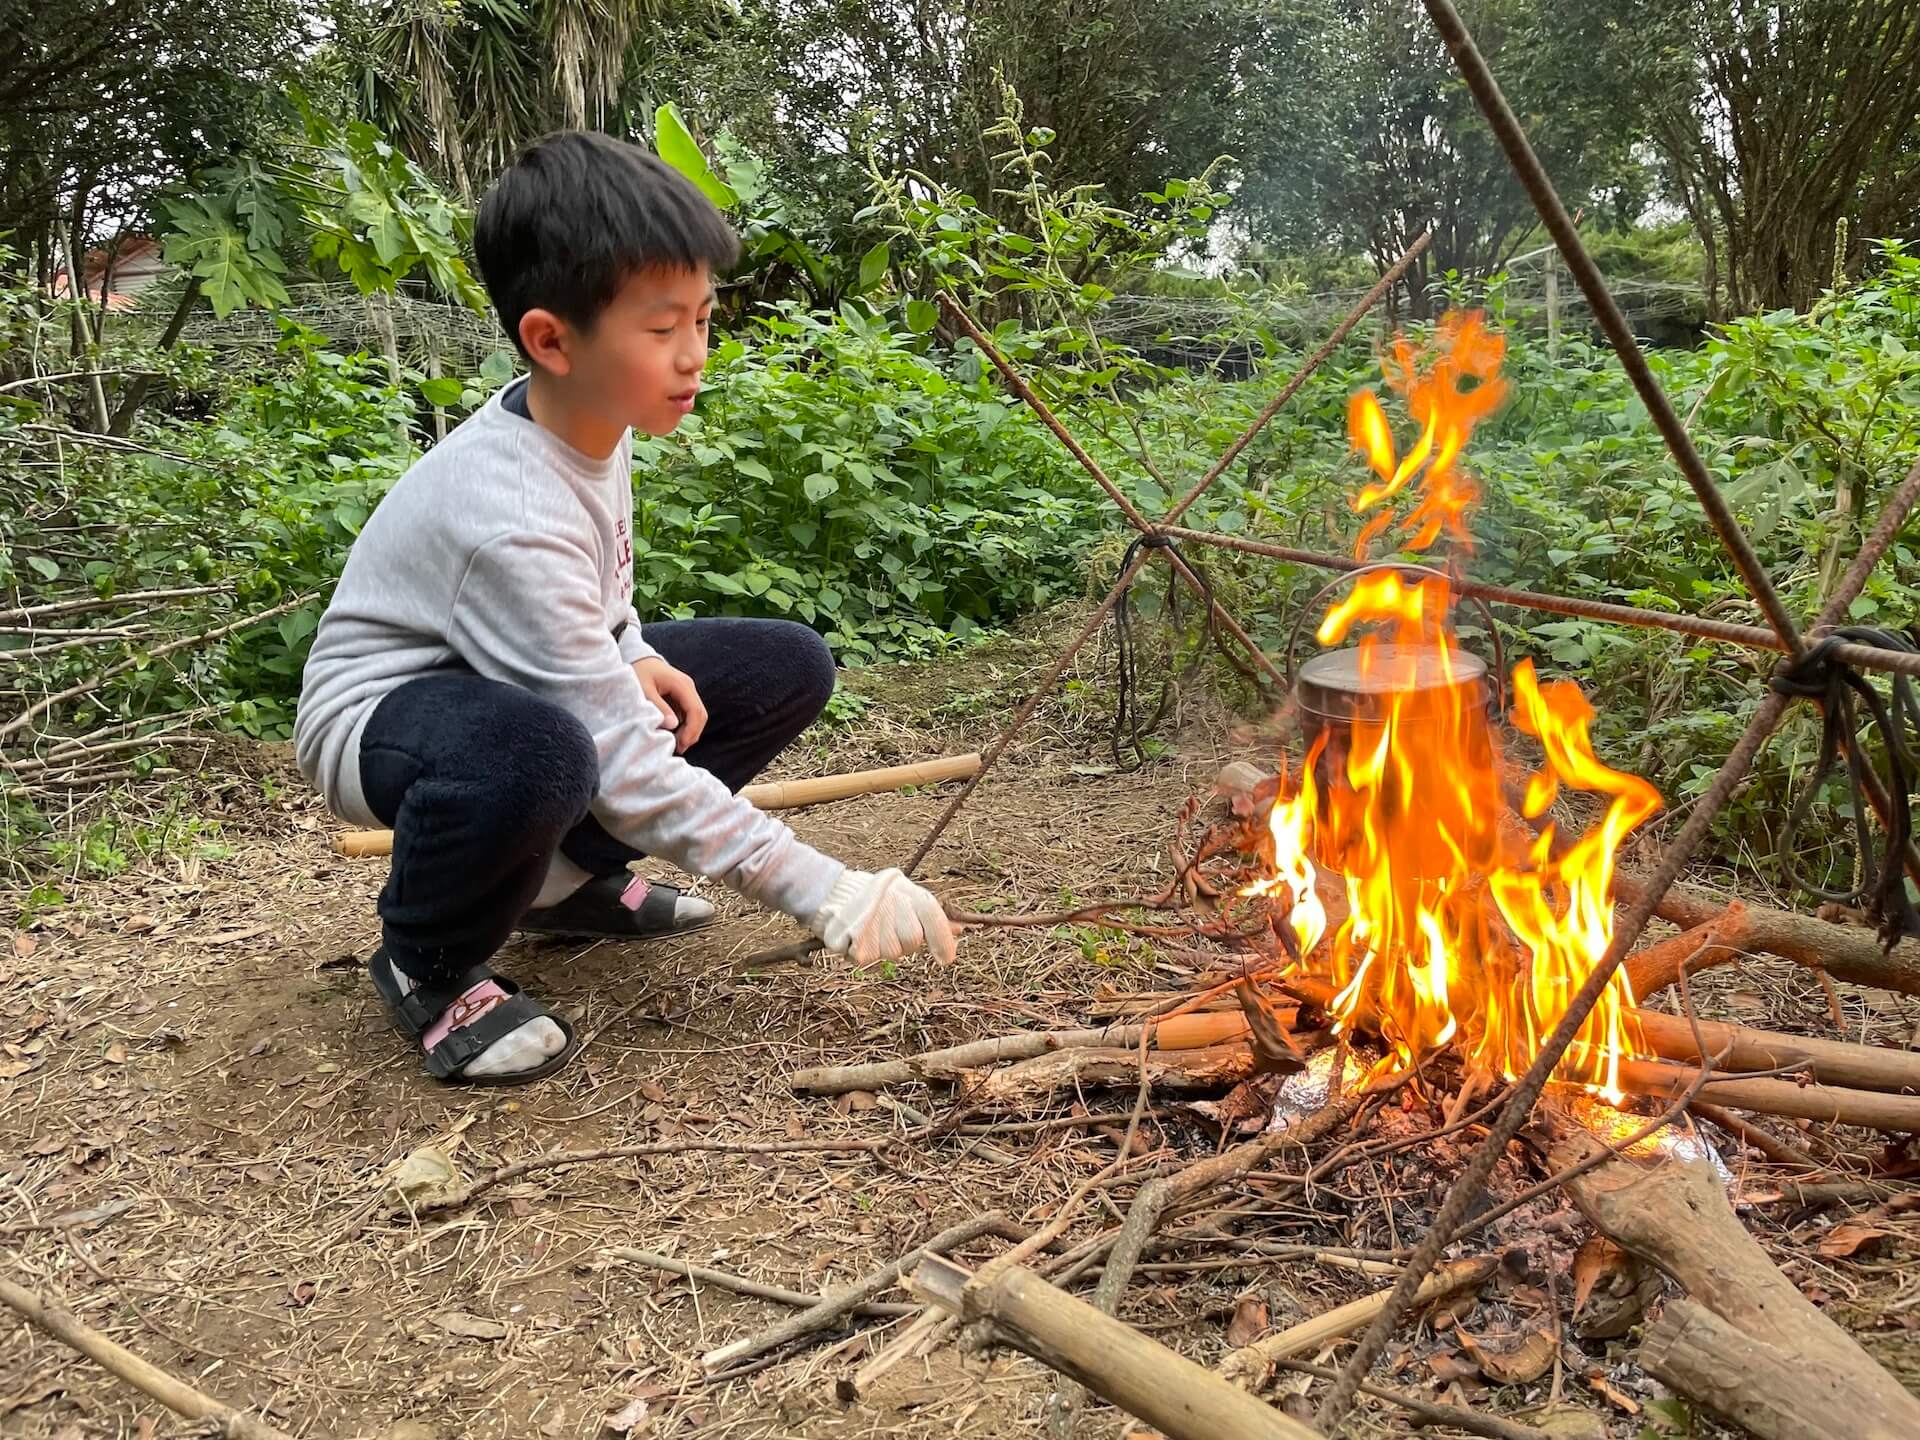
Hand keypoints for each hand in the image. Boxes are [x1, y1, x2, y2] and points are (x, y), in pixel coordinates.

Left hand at [633, 657, 707, 752]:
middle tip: (678, 748)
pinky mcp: (682, 695)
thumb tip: (673, 725)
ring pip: (696, 715)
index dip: (691, 731)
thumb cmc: (638, 672)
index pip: (696, 711)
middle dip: (692, 734)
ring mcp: (686, 691)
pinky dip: (684, 725)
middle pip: (700, 715)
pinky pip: (689, 713)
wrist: (637, 658)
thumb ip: (658, 706)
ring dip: (689, 731)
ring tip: (674, 743)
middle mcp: (688, 687)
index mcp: (682, 685)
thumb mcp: (644, 690)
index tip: (680, 745)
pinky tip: (672, 733)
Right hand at [810, 868, 956, 965]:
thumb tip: (961, 930)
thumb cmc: (878, 896)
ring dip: (882, 946)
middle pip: (912, 941)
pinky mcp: (856, 942)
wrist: (832, 892)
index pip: (932, 916)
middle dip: (903, 941)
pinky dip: (863, 951)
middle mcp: (893, 905)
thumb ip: (932, 916)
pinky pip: (868, 958)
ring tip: (870, 928)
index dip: (942, 940)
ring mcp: (874, 923)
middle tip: (887, 927)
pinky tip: (858, 936)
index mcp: (908, 892)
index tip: (946, 960)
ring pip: (891, 953)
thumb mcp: (907, 897)